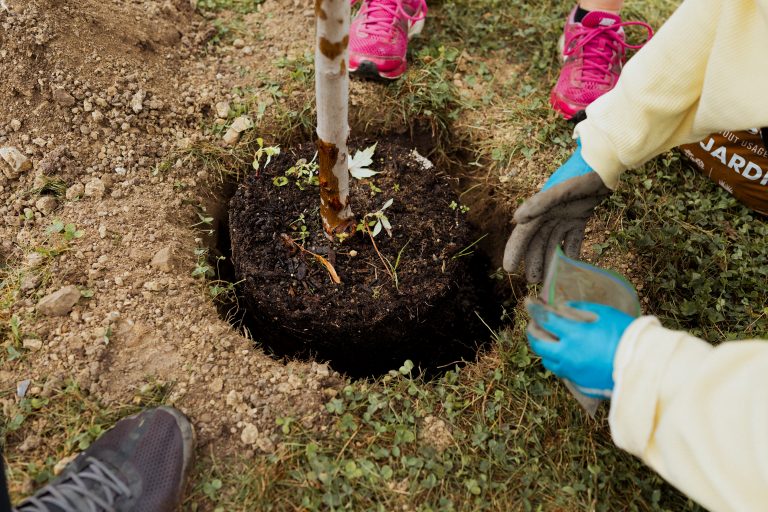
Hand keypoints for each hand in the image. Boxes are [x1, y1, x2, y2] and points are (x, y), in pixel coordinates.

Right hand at [503, 142, 610, 282]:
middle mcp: (549, 213)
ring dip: (551, 260)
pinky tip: (572, 266)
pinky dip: (572, 251)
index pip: (523, 233)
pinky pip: (573, 238)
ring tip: (549, 280)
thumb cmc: (583, 174)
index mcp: (540, 207)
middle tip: (533, 282)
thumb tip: (516, 220)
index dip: (515, 250)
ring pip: (554, 242)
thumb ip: (540, 203)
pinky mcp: (580, 216)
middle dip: (534, 261)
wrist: (606, 162)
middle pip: (538, 241)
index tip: (508, 269)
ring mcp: (564, 215)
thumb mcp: (562, 189)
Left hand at [525, 299, 634, 398]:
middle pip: (538, 343)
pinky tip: (562, 353)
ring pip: (547, 360)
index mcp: (574, 335)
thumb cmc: (627, 335)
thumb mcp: (604, 314)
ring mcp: (573, 370)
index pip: (545, 319)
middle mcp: (568, 354)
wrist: (644, 365)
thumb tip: (563, 308)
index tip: (529, 303)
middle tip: (534, 323)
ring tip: (547, 339)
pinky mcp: (580, 382)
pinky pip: (560, 371)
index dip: (534, 310)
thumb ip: (580, 310)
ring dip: (543, 348)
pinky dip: (557, 360)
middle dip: (532, 331)